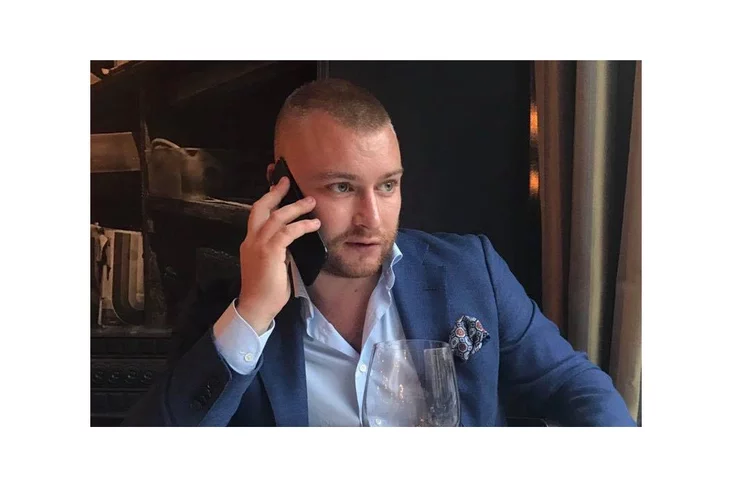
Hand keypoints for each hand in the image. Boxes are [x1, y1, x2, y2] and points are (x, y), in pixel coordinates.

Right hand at [236, 176, 319, 333]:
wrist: (256, 307)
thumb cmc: (266, 291)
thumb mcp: (272, 265)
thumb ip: (279, 250)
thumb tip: (293, 240)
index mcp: (250, 243)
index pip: (257, 216)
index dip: (267, 200)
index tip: (277, 188)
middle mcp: (251, 240)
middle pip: (260, 208)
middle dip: (275, 192)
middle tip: (287, 181)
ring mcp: (258, 245)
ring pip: (276, 217)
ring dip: (295, 207)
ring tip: (311, 202)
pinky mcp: (269, 252)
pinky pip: (287, 232)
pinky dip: (302, 226)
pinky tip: (314, 225)